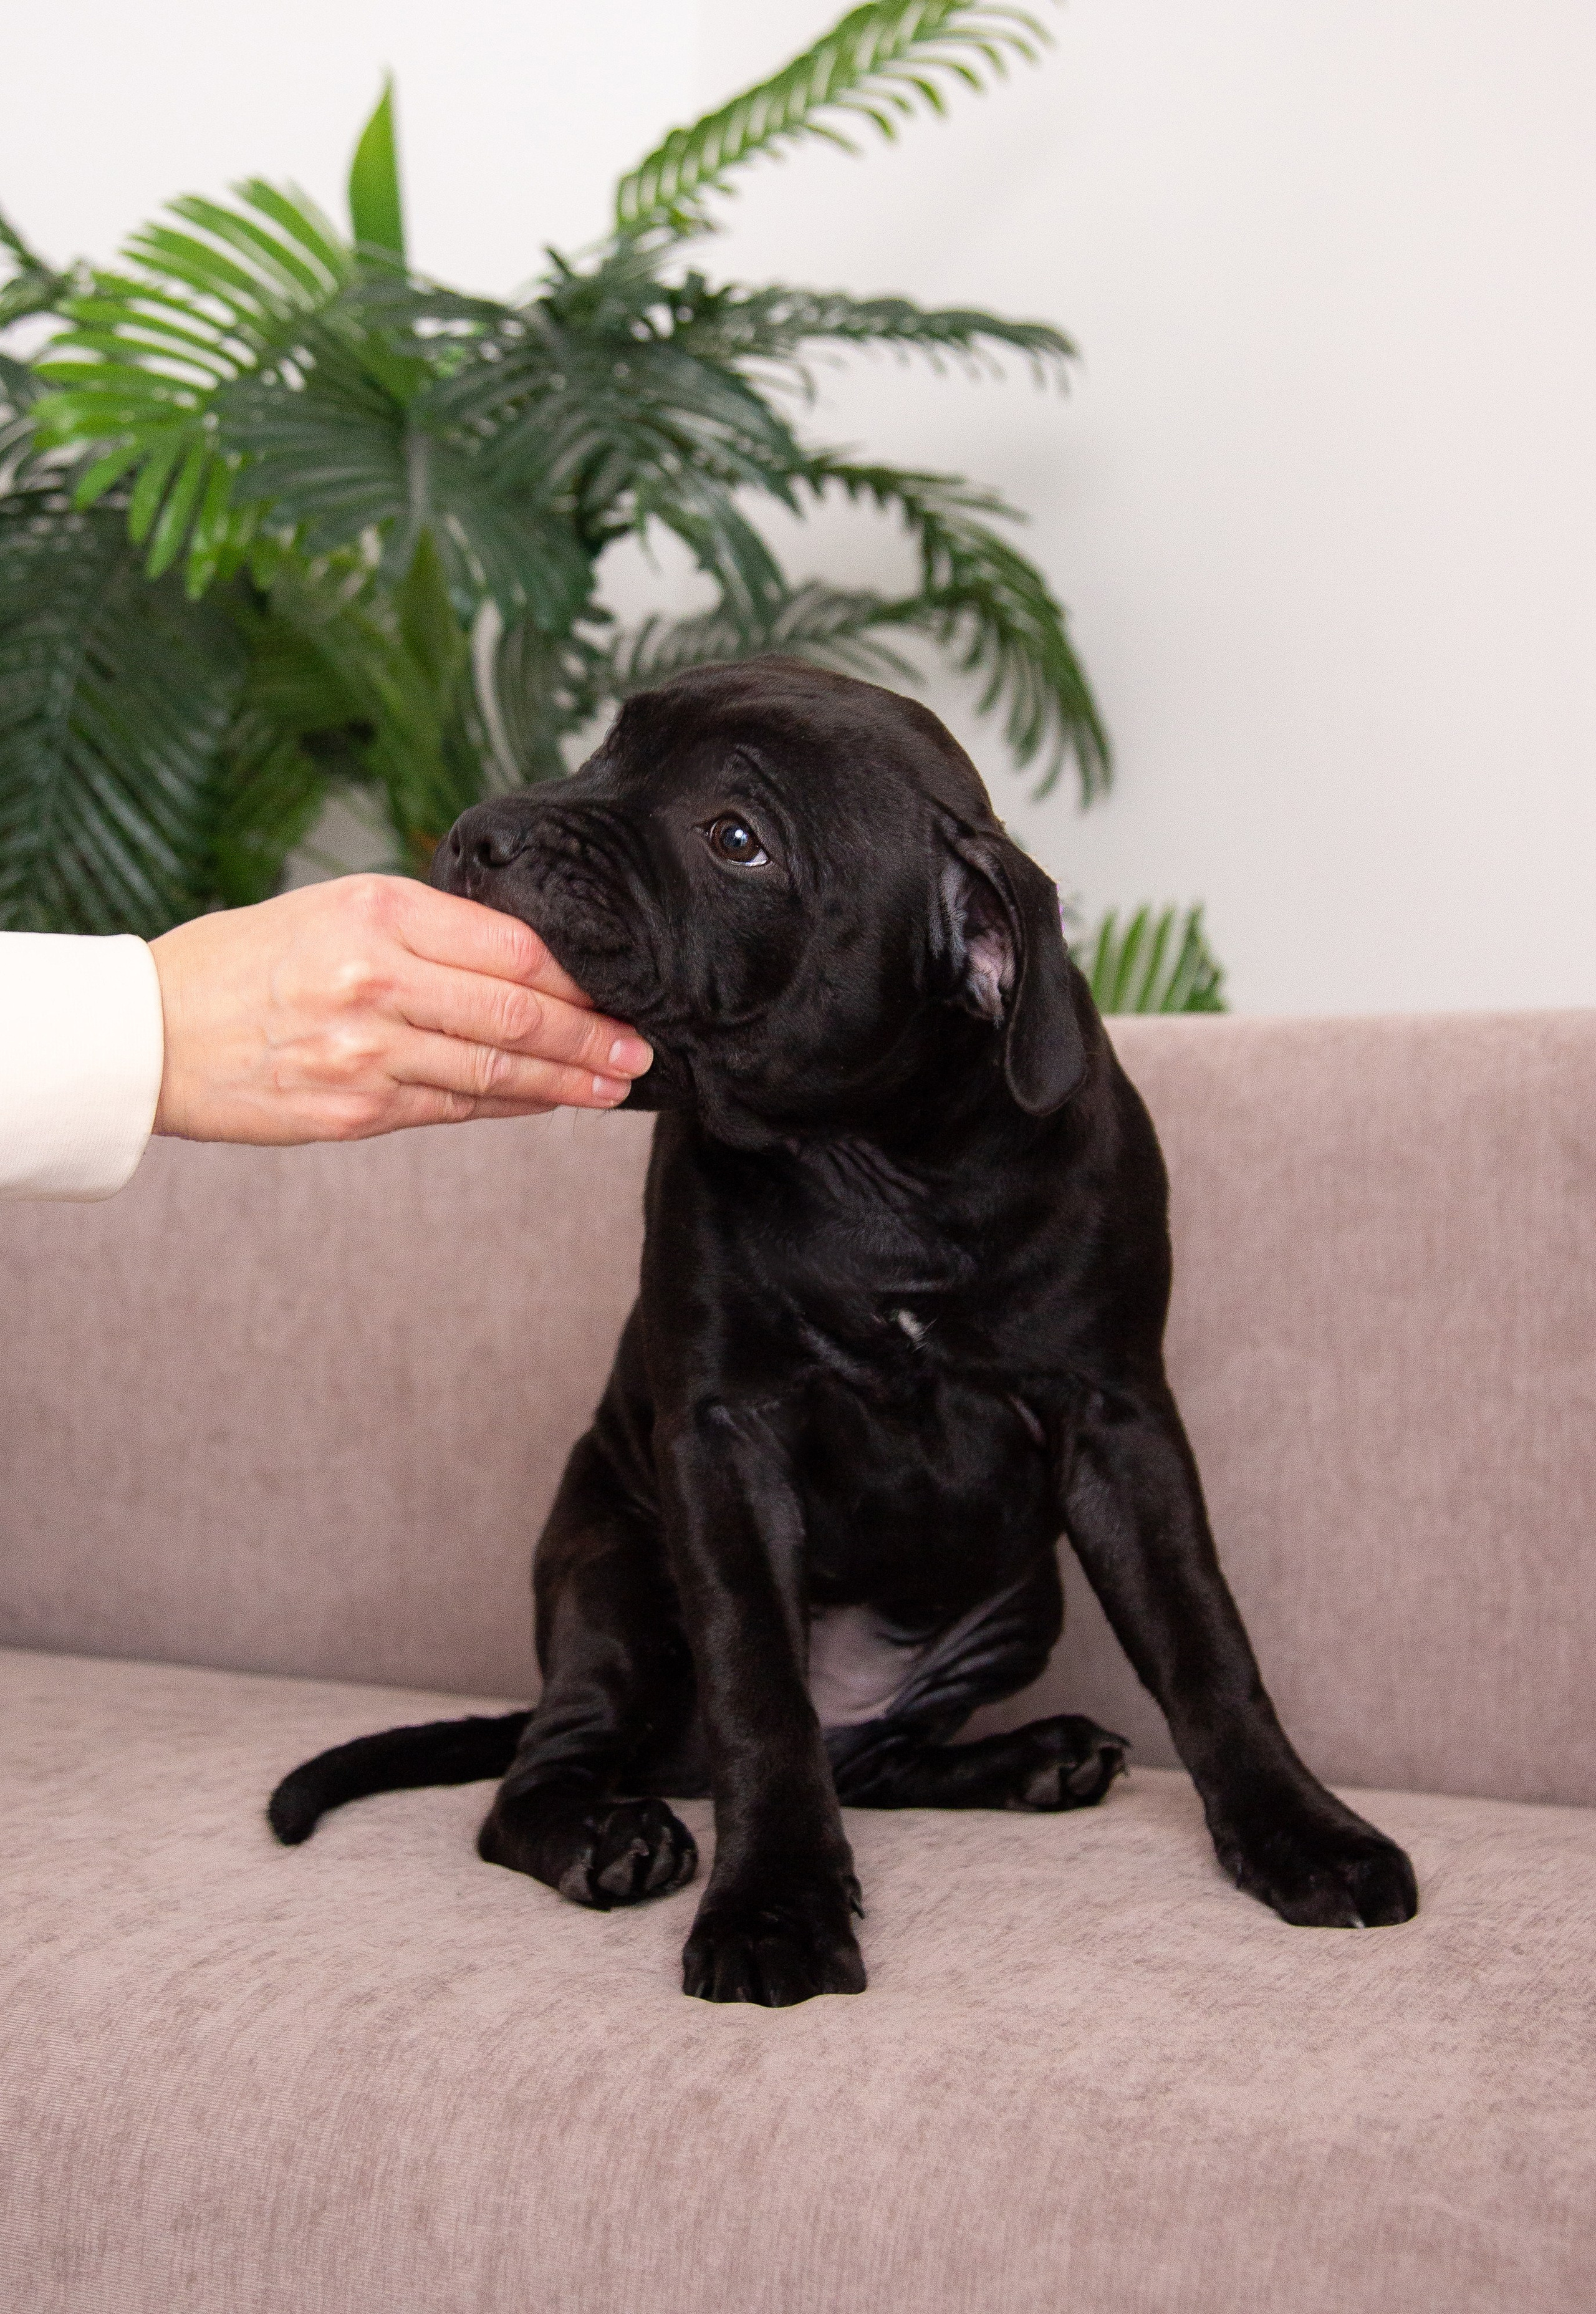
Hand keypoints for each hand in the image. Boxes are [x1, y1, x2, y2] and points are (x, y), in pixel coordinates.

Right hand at [148, 875, 651, 1144]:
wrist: (150, 1033)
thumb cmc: (247, 962)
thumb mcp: (333, 909)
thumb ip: (427, 929)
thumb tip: (528, 960)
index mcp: (377, 912)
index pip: (512, 946)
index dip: (579, 977)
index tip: (621, 987)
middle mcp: (376, 980)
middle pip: (517, 1014)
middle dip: (592, 1038)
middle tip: (642, 1049)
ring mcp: (365, 1053)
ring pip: (494, 1073)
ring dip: (566, 1084)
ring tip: (615, 1085)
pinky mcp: (353, 1112)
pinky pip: (453, 1110)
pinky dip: (509, 1108)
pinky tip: (547, 1104)